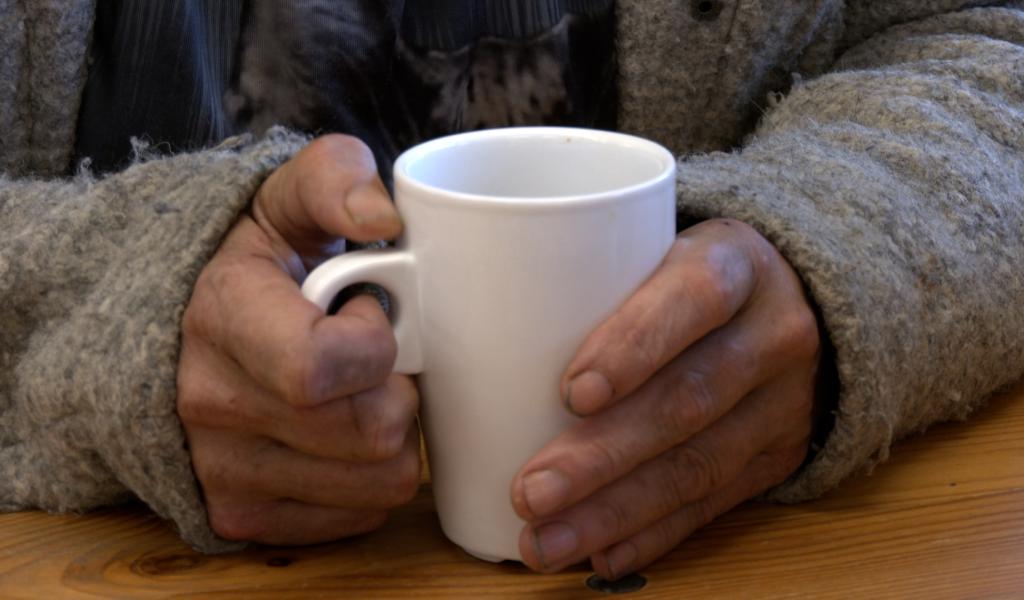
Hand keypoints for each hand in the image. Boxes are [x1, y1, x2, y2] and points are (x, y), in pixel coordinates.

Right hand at [177, 135, 420, 543]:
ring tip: (355, 393)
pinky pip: (361, 514)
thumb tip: (382, 219)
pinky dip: (369, 475)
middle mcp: (209, 406)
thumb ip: (334, 179)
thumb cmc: (252, 266)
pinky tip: (341, 433)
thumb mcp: (284, 200)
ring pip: (380, 481)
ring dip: (390, 435)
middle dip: (396, 388)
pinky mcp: (243, 517)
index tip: (366, 317)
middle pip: (371, 433)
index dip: (374, 344)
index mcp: (222, 317)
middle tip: (371, 359)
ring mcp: (223, 472)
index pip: (318, 367)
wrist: (176, 333)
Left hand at [511, 219, 820, 577]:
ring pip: (699, 464)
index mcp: (734, 263)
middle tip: (531, 491)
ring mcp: (781, 402)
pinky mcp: (775, 456)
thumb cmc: (685, 275)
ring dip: (614, 511)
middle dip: (604, 454)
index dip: (636, 344)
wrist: (792, 303)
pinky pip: (714, 503)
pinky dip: (652, 534)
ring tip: (544, 539)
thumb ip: (583, 270)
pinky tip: (601, 555)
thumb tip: (443, 305)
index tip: (571, 391)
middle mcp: (770, 333)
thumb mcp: (657, 246)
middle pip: (690, 398)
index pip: (695, 296)